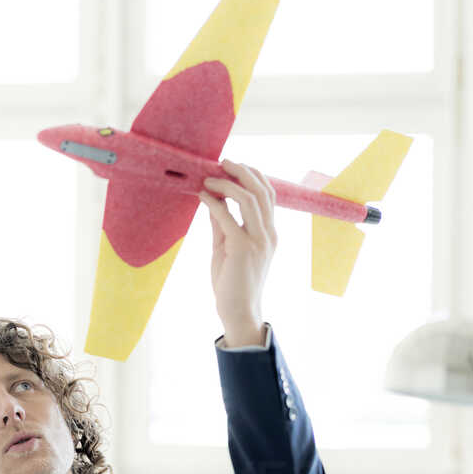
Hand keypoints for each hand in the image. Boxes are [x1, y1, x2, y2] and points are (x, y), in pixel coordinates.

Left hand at [198, 159, 275, 347]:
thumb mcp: (227, 247)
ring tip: (209, 178)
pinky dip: (214, 202)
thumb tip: (213, 201)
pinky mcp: (242, 248)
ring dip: (227, 183)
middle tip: (223, 161)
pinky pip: (228, 216)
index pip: (268, 194)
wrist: (238, 312)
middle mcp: (268, 233)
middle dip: (242, 171)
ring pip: (248, 198)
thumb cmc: (233, 282)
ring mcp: (258, 240)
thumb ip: (223, 224)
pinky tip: (203, 196)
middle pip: (261, 190)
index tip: (233, 167)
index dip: (252, 175)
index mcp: (269, 232)